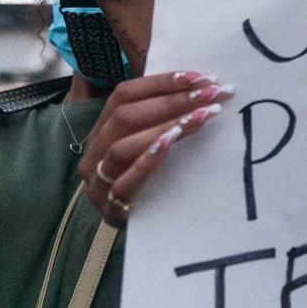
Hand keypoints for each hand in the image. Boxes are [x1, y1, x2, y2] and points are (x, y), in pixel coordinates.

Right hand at [78, 71, 234, 226]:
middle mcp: (94, 153)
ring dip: (165, 126)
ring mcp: (98, 184)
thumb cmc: (153, 179)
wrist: (146, 231)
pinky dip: (147, 161)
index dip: (162, 82)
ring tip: (202, 115)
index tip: (201, 76)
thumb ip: (164, 113)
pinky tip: (170, 144)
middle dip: (173, 101)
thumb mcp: (154, 141)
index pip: (124, 95)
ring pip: (123, 146)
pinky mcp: (111, 211)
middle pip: (126, 116)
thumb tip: (196, 79)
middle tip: (212, 93)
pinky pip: (124, 182)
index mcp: (102, 131)